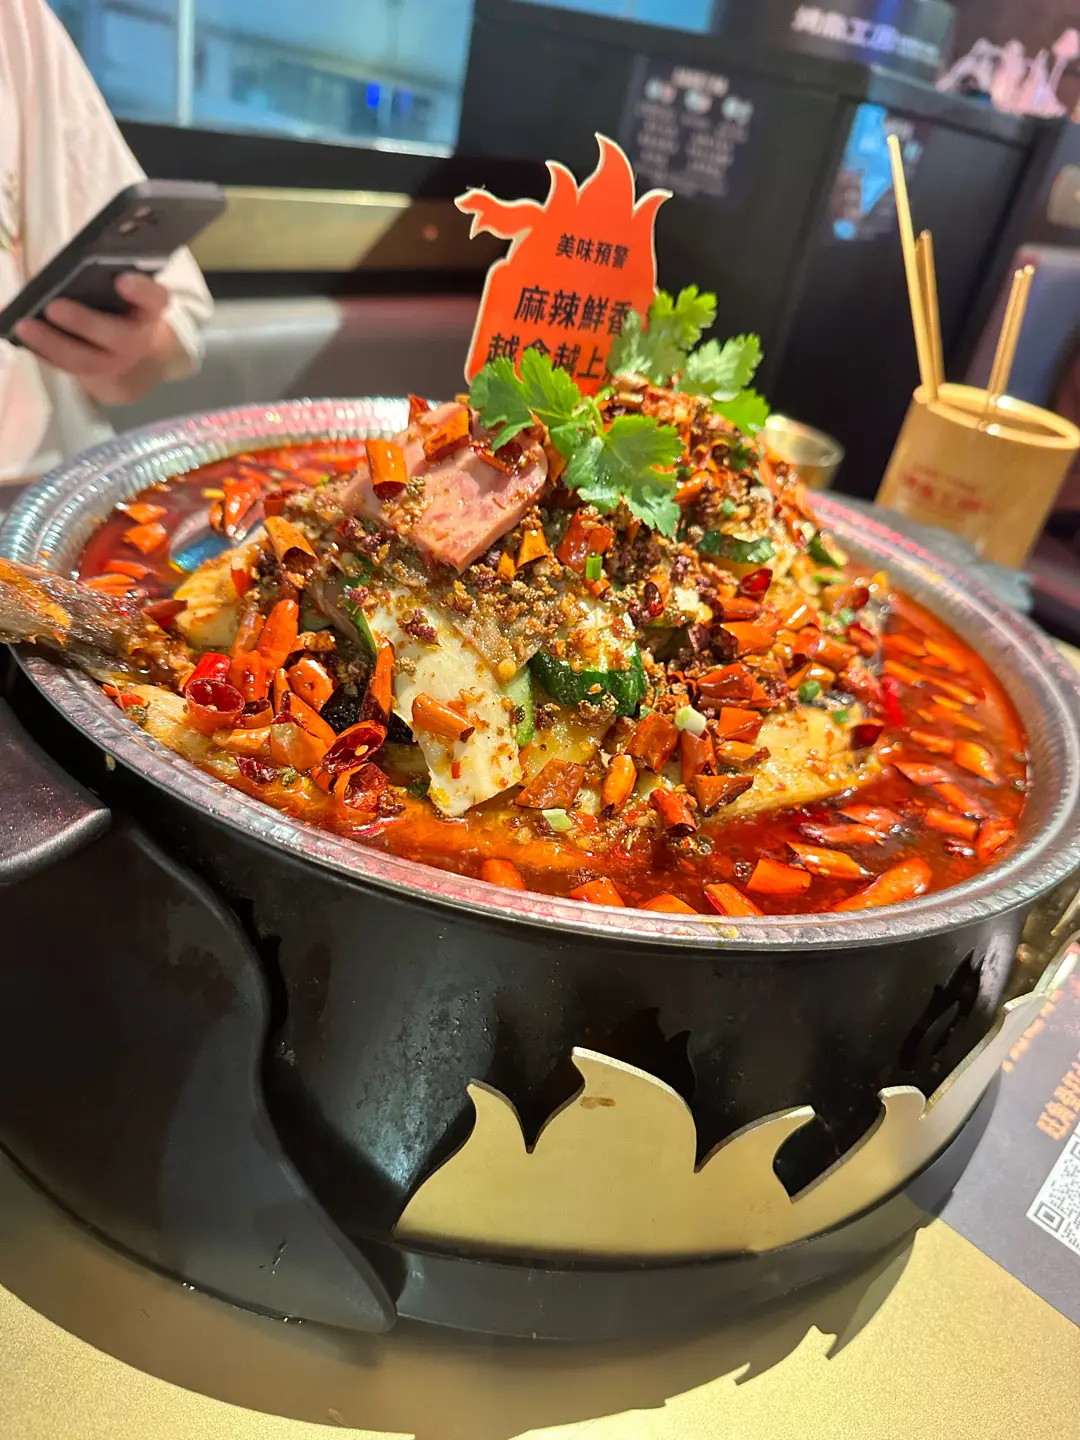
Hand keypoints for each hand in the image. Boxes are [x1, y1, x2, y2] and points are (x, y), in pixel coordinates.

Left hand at [14, 271, 179, 406]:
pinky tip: (23, 340)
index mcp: (148, 310)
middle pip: (116, 336)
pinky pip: (66, 369)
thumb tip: (67, 273)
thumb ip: (105, 281)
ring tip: (25, 326)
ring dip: (53, 344)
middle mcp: (137, 340)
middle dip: (84, 322)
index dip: (141, 291)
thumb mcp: (125, 295)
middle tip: (54, 307)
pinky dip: (44, 354)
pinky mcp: (94, 377)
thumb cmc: (122, 309)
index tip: (122, 280)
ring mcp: (116, 363)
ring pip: (86, 360)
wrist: (135, 355)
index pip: (154, 299)